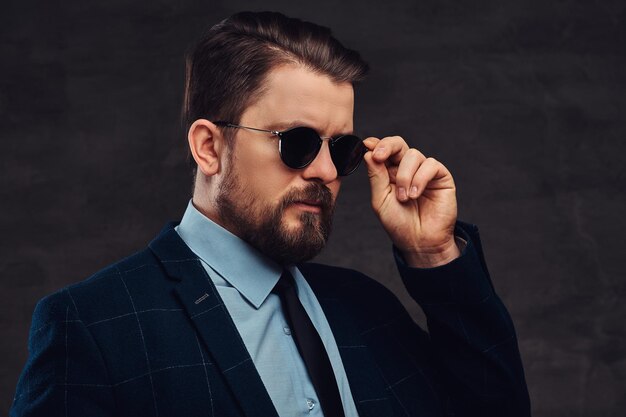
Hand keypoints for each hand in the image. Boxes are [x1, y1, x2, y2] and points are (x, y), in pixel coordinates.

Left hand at [363, 136, 459, 267]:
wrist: (420, 242)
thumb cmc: (399, 224)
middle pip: (398, 144)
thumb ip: (376, 176)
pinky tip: (416, 194)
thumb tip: (368, 153)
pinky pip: (430, 165)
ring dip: (405, 176)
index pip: (383, 150)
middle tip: (379, 156)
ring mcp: (424, 171)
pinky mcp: (441, 176)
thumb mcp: (381, 200)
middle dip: (387, 146)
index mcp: (389, 173)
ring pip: (413, 155)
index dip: (376, 145)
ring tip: (404, 197)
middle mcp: (406, 169)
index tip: (367, 146)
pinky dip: (420, 178)